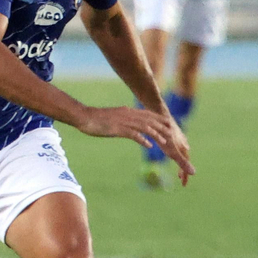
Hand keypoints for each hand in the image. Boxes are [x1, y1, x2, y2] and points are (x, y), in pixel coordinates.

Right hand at [72, 105, 194, 185]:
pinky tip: (149, 145)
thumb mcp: (113, 118)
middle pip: (149, 120)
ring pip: (144, 127)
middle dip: (162, 127)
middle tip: (173, 134)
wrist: (83, 117)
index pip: (147, 115)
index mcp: (127, 112)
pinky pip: (132, 134)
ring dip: (156, 134)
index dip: (159, 119)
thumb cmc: (96, 119)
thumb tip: (128, 123)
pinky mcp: (117, 129)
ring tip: (165, 141)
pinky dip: (142, 139)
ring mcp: (123, 122)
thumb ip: (122, 119)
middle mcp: (128, 115)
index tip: (169, 123)